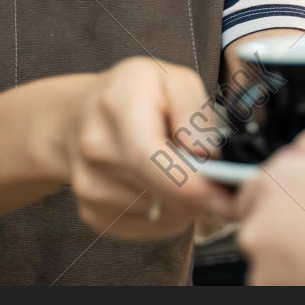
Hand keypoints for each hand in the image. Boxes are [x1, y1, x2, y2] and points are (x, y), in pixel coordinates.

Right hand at [61, 57, 233, 238]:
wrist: (75, 117)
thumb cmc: (134, 93)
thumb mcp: (172, 77)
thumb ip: (194, 111)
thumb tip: (206, 153)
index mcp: (118, 109)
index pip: (155, 161)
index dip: (197, 186)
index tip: (229, 195)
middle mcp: (97, 152)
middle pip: (164, 196)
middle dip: (201, 192)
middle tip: (217, 176)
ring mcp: (91, 189)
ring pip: (163, 216)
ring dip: (184, 201)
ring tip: (177, 168)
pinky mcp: (94, 216)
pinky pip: (151, 227)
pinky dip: (167, 211)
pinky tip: (160, 184)